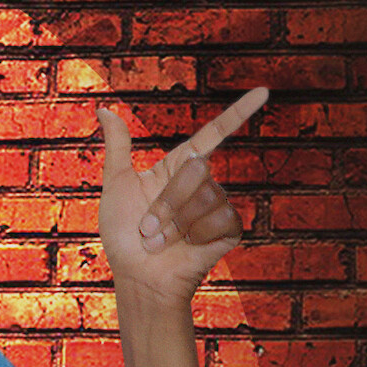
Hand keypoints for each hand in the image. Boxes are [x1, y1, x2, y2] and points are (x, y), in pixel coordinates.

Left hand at [96, 86, 267, 309]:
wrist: (138, 276)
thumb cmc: (124, 235)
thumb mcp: (117, 185)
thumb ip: (118, 147)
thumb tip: (103, 110)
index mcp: (178, 168)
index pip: (214, 134)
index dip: (239, 112)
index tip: (263, 90)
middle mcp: (202, 183)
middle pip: (196, 169)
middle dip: (165, 201)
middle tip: (147, 226)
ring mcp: (217, 206)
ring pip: (206, 196)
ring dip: (174, 223)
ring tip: (160, 241)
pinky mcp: (229, 229)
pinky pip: (220, 218)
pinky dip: (194, 234)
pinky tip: (186, 247)